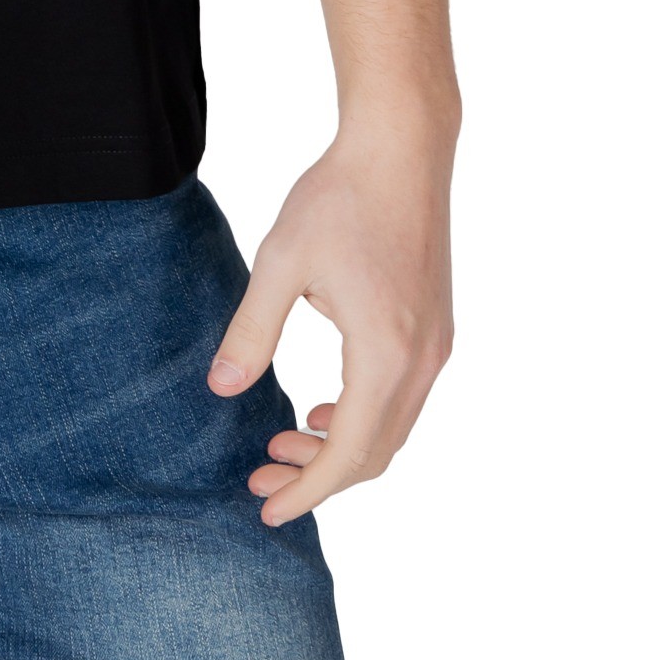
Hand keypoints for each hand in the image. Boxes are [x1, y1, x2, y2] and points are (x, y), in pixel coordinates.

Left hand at [207, 121, 453, 525]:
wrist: (402, 148)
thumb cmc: (338, 198)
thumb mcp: (280, 261)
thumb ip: (252, 331)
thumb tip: (221, 390)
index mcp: (386, 353)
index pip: (348, 453)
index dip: (307, 490)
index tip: (268, 512)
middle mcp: (423, 360)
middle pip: (375, 453)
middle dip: (317, 478)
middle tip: (259, 479)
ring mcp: (438, 346)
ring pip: (392, 429)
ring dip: (340, 448)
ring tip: (280, 443)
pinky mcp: (436, 328)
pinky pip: (402, 399)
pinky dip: (363, 419)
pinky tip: (319, 409)